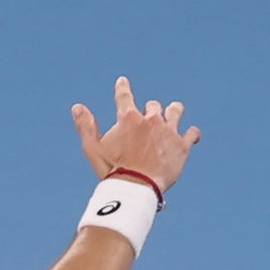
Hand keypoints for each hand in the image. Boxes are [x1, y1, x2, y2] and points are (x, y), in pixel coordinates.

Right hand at [72, 76, 200, 194]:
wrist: (137, 187)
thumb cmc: (112, 171)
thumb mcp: (93, 149)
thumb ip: (86, 127)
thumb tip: (77, 107)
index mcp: (128, 119)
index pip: (124, 96)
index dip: (122, 88)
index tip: (122, 82)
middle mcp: (151, 120)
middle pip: (153, 105)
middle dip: (150, 109)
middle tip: (147, 119)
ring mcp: (168, 131)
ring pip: (176, 111)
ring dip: (173, 111)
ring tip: (173, 113)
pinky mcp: (182, 145)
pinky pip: (192, 133)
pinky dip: (191, 134)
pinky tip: (190, 135)